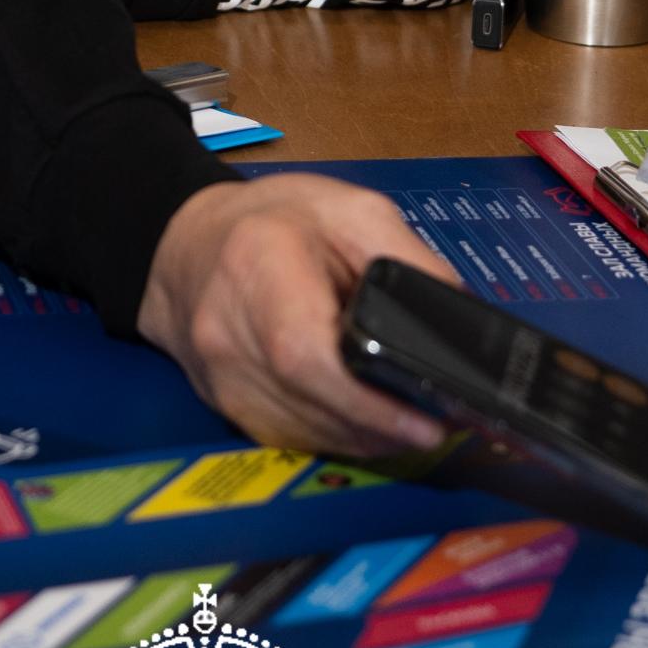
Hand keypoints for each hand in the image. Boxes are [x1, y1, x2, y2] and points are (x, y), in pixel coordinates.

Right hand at [138, 173, 459, 459]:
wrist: (187, 245)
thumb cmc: (273, 220)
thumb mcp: (350, 209)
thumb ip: (407, 256)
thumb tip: (460, 321)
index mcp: (258, 263)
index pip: (306, 353)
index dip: (368, 401)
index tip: (424, 418)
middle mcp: (226, 330)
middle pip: (311, 403)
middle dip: (382, 424)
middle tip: (436, 425)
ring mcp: (220, 377)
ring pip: (305, 432)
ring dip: (365, 438)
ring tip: (411, 426)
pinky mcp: (224, 406)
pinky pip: (290, 438)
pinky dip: (336, 436)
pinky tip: (366, 424)